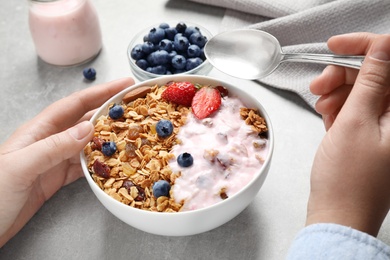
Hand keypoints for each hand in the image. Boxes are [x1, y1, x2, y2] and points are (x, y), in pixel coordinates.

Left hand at [0, 77, 133, 246]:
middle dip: (108, 112)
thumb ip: (55, 147)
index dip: (99, 93)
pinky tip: (112, 162)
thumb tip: (88, 128)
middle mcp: (48, 142)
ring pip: (87, 144)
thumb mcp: (22, 166)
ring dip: (108, 138)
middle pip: (84, 121)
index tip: (122, 85)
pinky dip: (99, 163)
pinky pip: (83, 166)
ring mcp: (54, 160)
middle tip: (133, 108)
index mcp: (38, 131)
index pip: (74, 105)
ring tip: (130, 134)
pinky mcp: (56, 179)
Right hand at [306, 33, 389, 235]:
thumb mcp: (356, 122)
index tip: (336, 46)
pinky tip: (326, 116)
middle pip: (375, 76)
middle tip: (320, 84)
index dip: (365, 47)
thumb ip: (371, 82)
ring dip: (337, 93)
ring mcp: (385, 128)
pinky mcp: (369, 135)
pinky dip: (338, 108)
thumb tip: (382, 47)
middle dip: (344, 74)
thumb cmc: (347, 179)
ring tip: (321, 107)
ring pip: (362, 92)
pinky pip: (355, 109)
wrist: (337, 214)